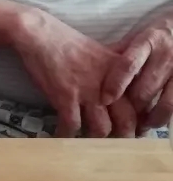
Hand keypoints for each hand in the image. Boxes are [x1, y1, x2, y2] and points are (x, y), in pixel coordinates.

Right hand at [12, 10, 136, 137]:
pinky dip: (67, 134)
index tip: (131, 132)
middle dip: (121, 137)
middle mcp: (108, 84)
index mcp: (120, 74)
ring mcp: (87, 91)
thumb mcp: (100, 54)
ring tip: (86, 141)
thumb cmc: (67, 43)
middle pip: (126, 121)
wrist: (40, 35)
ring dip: (93, 139)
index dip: (137, 123)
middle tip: (113, 144)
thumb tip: (121, 91)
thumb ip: (114, 73)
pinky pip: (71, 125)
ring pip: (101, 128)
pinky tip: (61, 135)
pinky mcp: (65, 97)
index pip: (139, 105)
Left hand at [102, 15, 172, 132]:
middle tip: (116, 122)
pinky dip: (165, 117)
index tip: (104, 99)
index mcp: (147, 42)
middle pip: (145, 89)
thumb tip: (88, 68)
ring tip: (137, 128)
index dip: (116, 83)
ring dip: (150, 118)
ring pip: (166, 102)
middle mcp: (165, 56)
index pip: (128, 64)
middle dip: (130, 108)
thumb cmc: (154, 36)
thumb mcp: (135, 38)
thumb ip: (116, 53)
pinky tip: (154, 123)